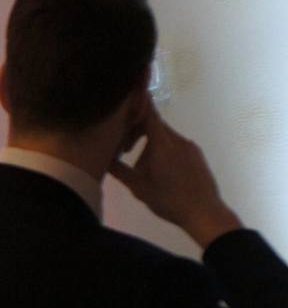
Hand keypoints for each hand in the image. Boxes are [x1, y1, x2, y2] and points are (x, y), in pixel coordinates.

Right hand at [109, 109, 241, 247]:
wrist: (204, 212)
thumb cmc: (168, 200)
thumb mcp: (138, 187)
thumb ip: (119, 170)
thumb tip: (102, 159)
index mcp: (161, 144)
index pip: (149, 113)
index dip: (138, 103)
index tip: (129, 95)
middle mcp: (177, 139)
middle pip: (154, 125)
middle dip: (137, 133)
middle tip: (125, 151)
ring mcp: (189, 146)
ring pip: (164, 138)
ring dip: (150, 147)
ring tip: (144, 171)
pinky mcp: (196, 154)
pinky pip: (175, 145)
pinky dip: (163, 152)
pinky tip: (161, 174)